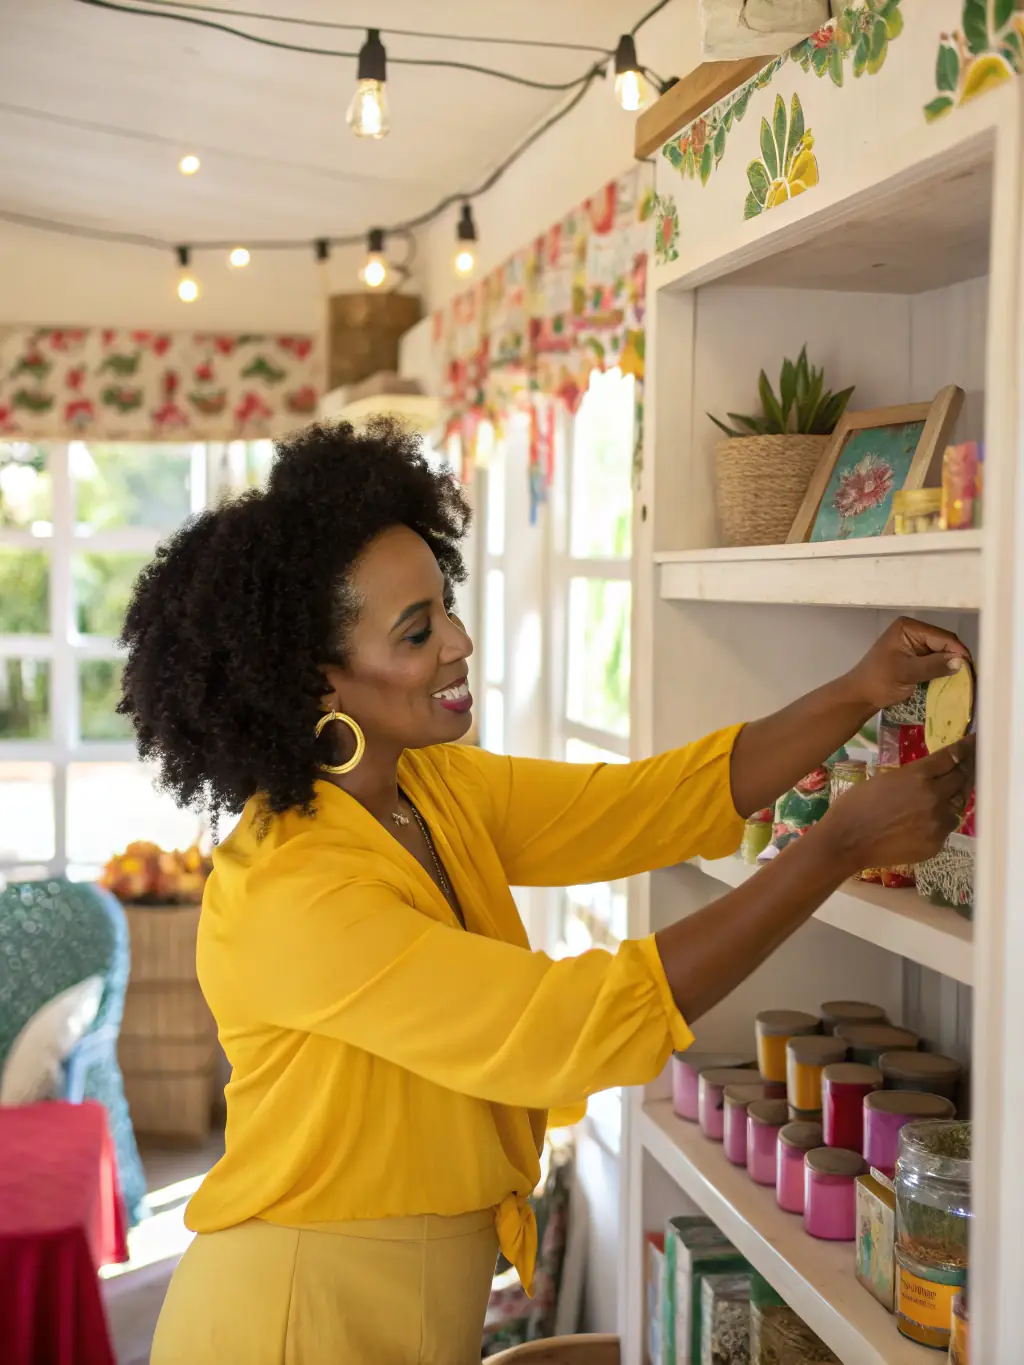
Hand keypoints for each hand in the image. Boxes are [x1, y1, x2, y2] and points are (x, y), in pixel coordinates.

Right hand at [820, 737, 974, 873]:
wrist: (846, 841)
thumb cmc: (855, 805)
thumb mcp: (883, 779)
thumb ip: (913, 776)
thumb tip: (931, 775)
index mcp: (917, 775)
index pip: (952, 756)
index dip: (967, 748)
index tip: (976, 741)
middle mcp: (934, 796)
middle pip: (962, 778)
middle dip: (968, 769)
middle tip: (972, 763)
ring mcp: (938, 821)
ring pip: (958, 804)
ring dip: (954, 797)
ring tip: (947, 794)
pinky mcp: (937, 842)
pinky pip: (947, 827)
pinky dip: (941, 820)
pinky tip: (927, 820)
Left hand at [847, 617, 971, 711]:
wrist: (860, 696)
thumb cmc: (878, 682)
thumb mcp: (907, 673)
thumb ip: (933, 666)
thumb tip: (960, 662)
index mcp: (909, 627)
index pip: (942, 637)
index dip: (958, 652)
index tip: (972, 669)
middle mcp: (914, 631)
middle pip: (945, 644)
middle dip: (956, 659)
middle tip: (972, 677)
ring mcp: (914, 644)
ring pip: (942, 653)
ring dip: (951, 666)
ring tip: (967, 680)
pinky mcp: (915, 657)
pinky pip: (935, 661)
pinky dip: (943, 670)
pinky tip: (953, 681)